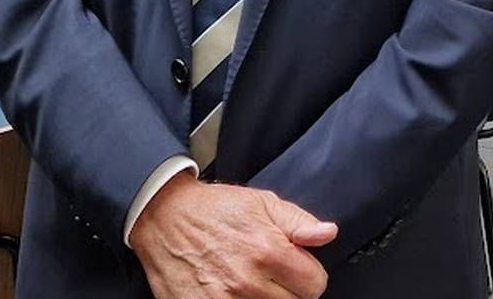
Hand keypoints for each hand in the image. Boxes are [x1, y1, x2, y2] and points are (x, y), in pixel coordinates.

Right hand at [129, 172, 336, 298]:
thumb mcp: (262, 203)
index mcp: (267, 251)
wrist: (164, 217)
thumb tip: (328, 234)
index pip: (314, 285)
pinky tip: (235, 293)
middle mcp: (247, 281)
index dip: (309, 276)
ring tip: (253, 285)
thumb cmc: (214, 210)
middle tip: (272, 276)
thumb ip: (300, 222)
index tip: (297, 270)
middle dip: (289, 290)